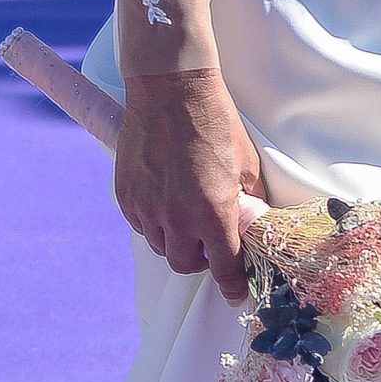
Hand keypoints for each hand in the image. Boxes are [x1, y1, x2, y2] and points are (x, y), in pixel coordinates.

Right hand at [113, 67, 265, 302]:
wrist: (171, 90)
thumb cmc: (216, 123)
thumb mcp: (247, 164)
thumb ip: (249, 202)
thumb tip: (254, 224)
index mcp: (213, 213)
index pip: (224, 268)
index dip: (232, 284)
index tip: (236, 291)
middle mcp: (177, 218)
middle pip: (186, 265)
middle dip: (201, 262)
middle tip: (211, 247)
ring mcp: (147, 208)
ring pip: (161, 246)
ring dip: (177, 242)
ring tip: (186, 220)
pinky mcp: (127, 195)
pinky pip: (141, 225)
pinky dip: (154, 223)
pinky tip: (165, 203)